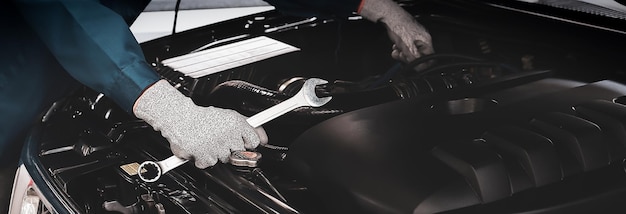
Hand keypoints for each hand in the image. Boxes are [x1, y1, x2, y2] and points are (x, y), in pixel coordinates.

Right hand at [133, 80, 267, 167]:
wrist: (179, 118)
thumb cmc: (204, 117)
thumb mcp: (230, 117)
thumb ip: (251, 127)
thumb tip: (264, 140)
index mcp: (236, 123)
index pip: (254, 142)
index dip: (247, 142)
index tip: (240, 140)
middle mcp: (228, 135)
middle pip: (239, 152)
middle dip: (231, 147)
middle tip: (219, 138)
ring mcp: (216, 147)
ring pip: (224, 159)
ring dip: (216, 152)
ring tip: (207, 140)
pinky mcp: (204, 157)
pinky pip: (209, 164)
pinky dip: (203, 158)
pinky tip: (200, 147)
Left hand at [359, 0, 433, 62]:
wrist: (389, 18)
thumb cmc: (399, 28)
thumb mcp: (407, 47)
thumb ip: (414, 58)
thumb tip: (420, 68)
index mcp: (426, 41)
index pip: (429, 58)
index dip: (421, 64)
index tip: (412, 65)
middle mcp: (422, 40)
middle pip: (419, 56)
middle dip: (408, 58)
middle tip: (401, 56)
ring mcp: (415, 38)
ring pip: (411, 53)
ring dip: (402, 54)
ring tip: (396, 51)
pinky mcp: (408, 37)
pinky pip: (406, 48)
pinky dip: (400, 50)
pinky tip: (395, 47)